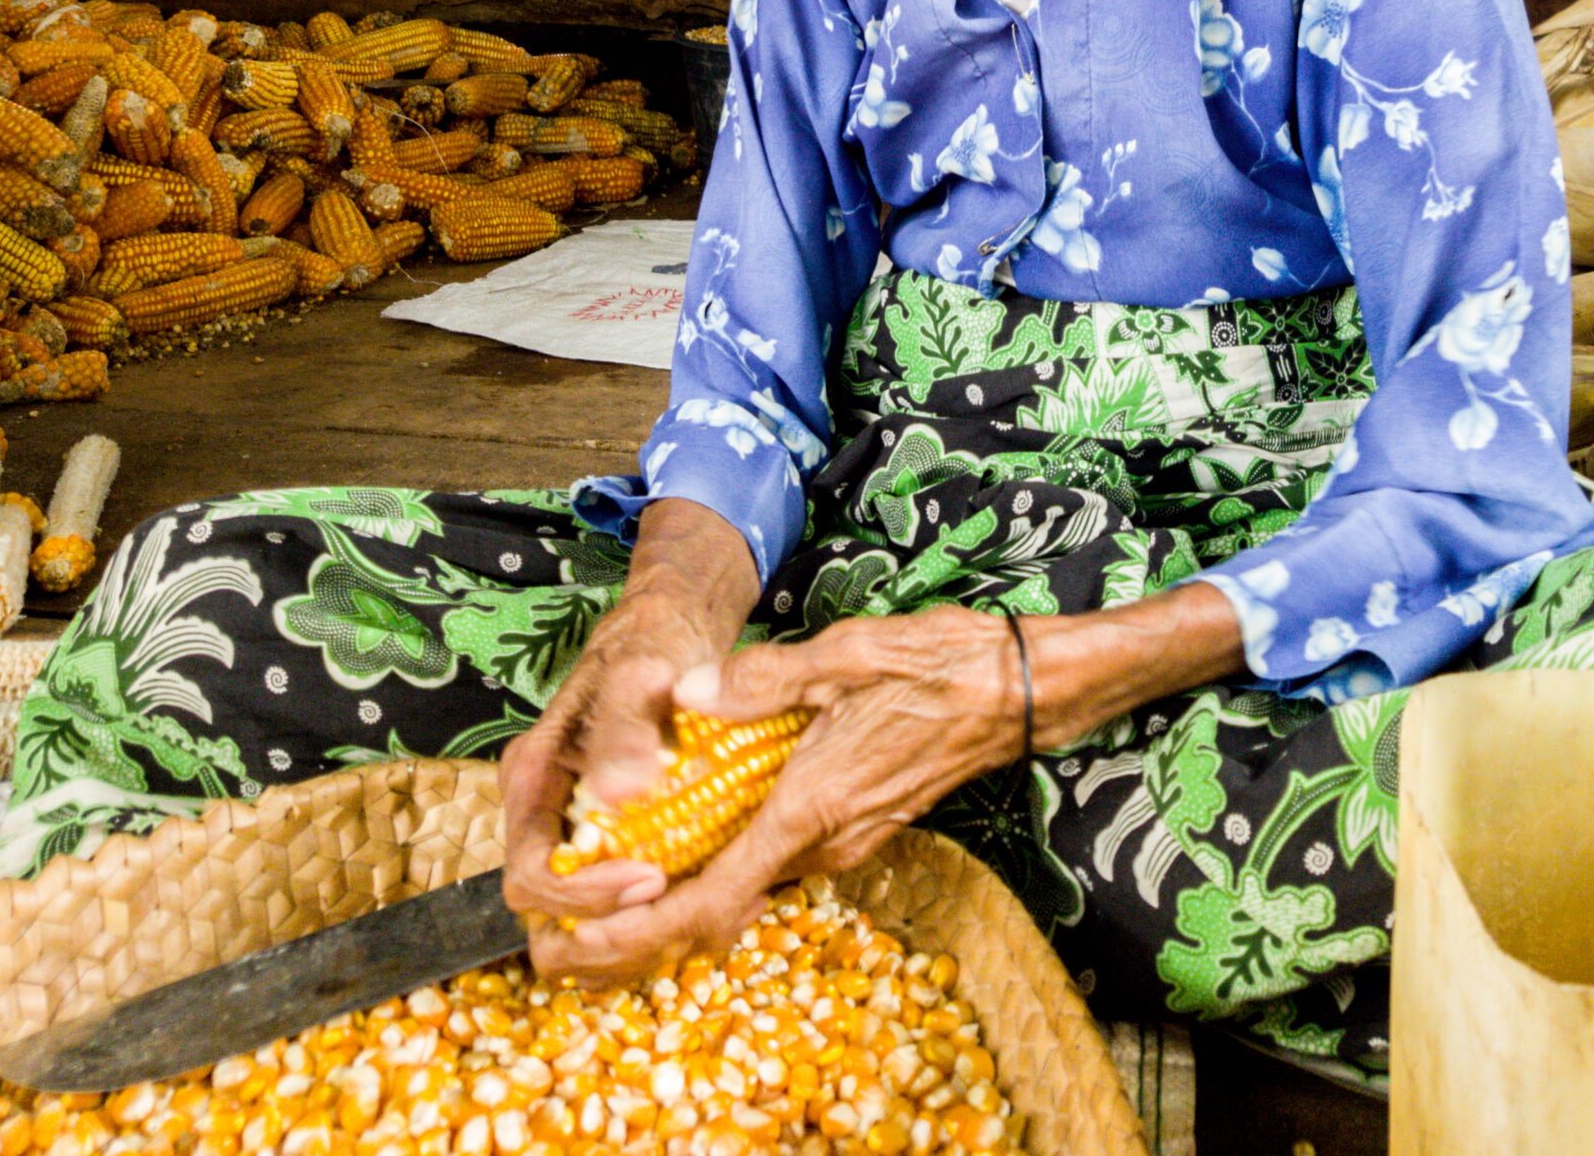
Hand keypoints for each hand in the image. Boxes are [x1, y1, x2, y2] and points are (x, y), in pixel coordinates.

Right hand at [499, 591, 715, 934]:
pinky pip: (618, 912)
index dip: (585, 895)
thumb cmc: (653, 642)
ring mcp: (572, 836)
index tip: (653, 880)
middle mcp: (542, 818)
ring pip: (582, 929)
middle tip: (684, 909)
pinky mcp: (611, 846)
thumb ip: (625, 725)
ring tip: (710, 913)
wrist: (672, 631)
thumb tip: (618, 793)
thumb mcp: (641, 669)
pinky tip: (719, 900)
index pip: (532, 876)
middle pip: (550, 918)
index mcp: (532, 781)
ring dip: (638, 941)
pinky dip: (659, 925)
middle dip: (613, 932)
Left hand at [525, 604, 1025, 985]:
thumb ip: (761, 681)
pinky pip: (777, 855)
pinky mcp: (857, 824)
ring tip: (617, 866)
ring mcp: (845, 839)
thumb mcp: (846, 655)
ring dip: (687, 884)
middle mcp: (825, 841)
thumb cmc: (940, 666)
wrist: (1019, 689)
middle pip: (721, 906)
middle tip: (574, 913)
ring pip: (749, 881)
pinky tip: (697, 822)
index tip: (583, 939)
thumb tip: (685, 694)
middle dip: (645, 917)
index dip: (642, 931)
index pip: (714, 902)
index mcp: (811, 808)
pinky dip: (728, 854)